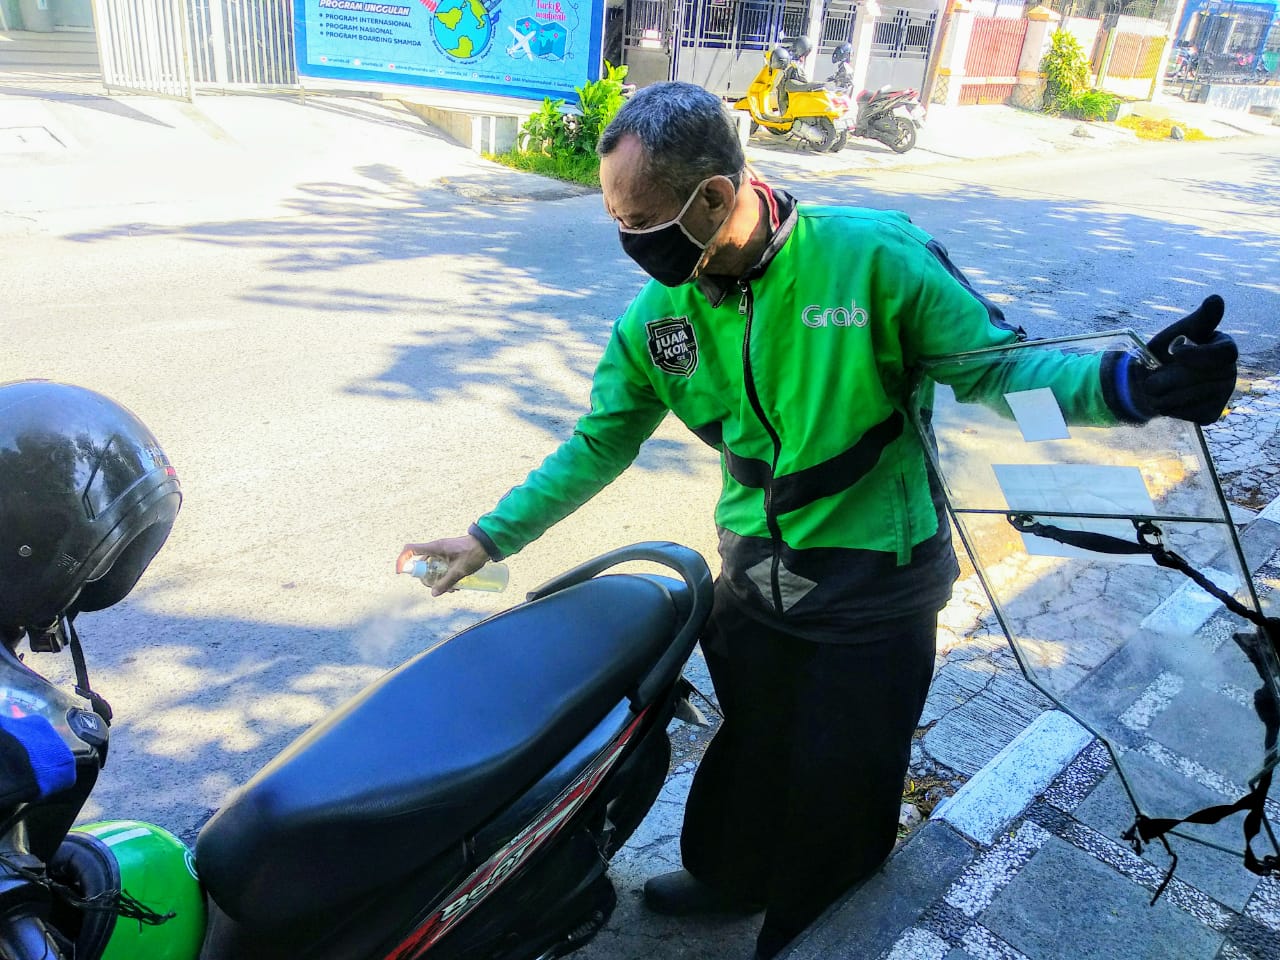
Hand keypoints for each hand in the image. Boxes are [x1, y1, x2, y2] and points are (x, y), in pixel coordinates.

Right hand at [397, 535, 489, 596]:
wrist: (488, 544)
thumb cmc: (473, 553)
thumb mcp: (460, 571)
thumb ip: (446, 582)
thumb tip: (433, 593)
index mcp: (435, 548)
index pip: (410, 549)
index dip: (402, 560)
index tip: (401, 572)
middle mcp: (436, 548)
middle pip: (421, 563)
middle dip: (426, 577)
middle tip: (435, 587)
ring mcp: (443, 551)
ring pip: (432, 566)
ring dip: (437, 579)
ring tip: (451, 589)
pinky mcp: (449, 554)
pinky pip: (441, 566)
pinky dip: (444, 575)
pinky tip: (456, 585)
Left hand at [1109, 295, 1237, 424]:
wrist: (1149, 382)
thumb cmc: (1167, 354)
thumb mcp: (1177, 334)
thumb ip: (1198, 321)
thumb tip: (1216, 299)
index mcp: (1225, 348)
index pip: (1224, 354)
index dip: (1199, 355)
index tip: (1175, 353)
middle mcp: (1230, 373)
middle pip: (1202, 377)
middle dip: (1170, 377)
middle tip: (1153, 376)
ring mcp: (1222, 396)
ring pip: (1190, 397)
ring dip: (1163, 394)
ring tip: (1157, 388)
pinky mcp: (1210, 415)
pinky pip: (1186, 413)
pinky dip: (1168, 407)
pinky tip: (1167, 399)